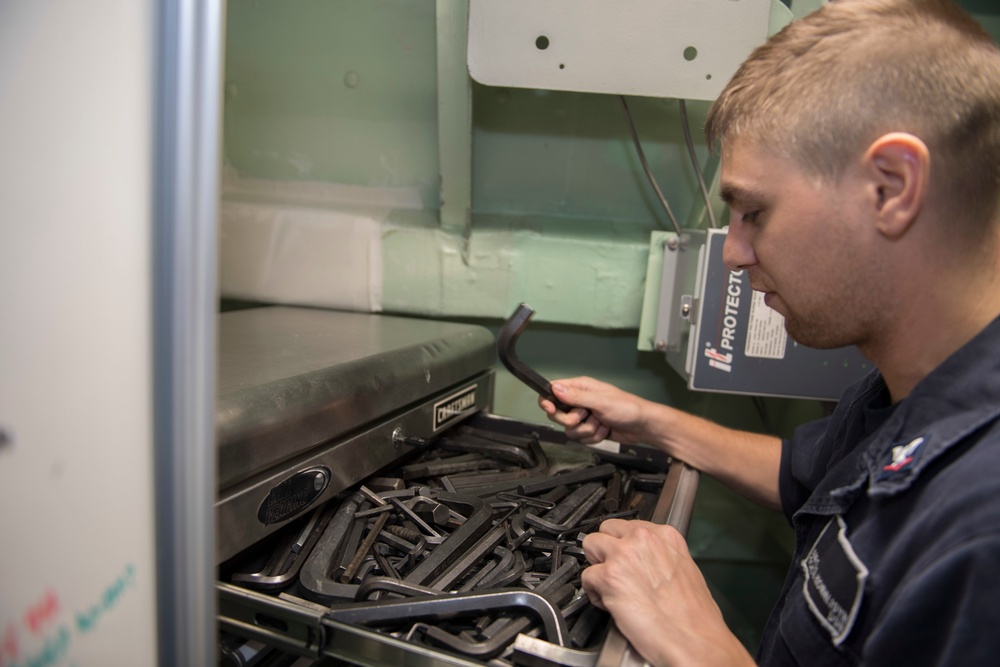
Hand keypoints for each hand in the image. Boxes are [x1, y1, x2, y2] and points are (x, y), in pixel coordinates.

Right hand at [538, 376, 647, 444]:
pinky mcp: (590, 429)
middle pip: (559, 414)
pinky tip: (605, 430)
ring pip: (570, 429)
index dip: (548, 401)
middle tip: (586, 415)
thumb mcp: (601, 401)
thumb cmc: (628, 408)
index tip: (551, 409)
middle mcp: (580, 401)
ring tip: (601, 423)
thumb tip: (555, 388)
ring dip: (587, 430)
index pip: (553, 391)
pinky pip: (581, 438)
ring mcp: (585, 416)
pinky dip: (594, 437)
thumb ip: (576, 397)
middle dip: (573, 420)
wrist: (643, 427)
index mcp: (581, 388)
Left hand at [581, 520, 753, 666]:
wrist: (692, 639)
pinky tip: (610, 604)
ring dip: (596, 566)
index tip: (625, 558)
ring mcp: (623, 555)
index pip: (629, 526)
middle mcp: (643, 539)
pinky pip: (586, 577)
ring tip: (610, 587)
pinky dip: (594, 593)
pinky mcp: (609, 576)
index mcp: (665, 535)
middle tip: (615, 572)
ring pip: (590, 545)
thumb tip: (644, 559)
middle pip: (606, 530)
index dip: (624, 545)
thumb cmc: (693, 615)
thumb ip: (661, 556)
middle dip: (606, 550)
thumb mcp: (685, 569)